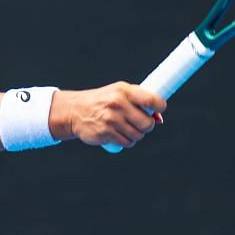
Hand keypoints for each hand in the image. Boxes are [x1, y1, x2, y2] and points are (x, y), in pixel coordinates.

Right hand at [51, 83, 165, 148]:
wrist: (75, 111)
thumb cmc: (101, 102)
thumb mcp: (118, 93)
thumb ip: (138, 101)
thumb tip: (158, 118)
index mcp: (124, 91)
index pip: (152, 100)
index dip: (159, 107)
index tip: (157, 111)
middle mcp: (118, 104)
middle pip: (147, 123)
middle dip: (147, 126)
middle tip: (140, 123)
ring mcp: (111, 120)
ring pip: (138, 135)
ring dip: (135, 135)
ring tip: (126, 128)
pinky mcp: (105, 133)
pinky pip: (126, 142)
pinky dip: (126, 141)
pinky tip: (118, 135)